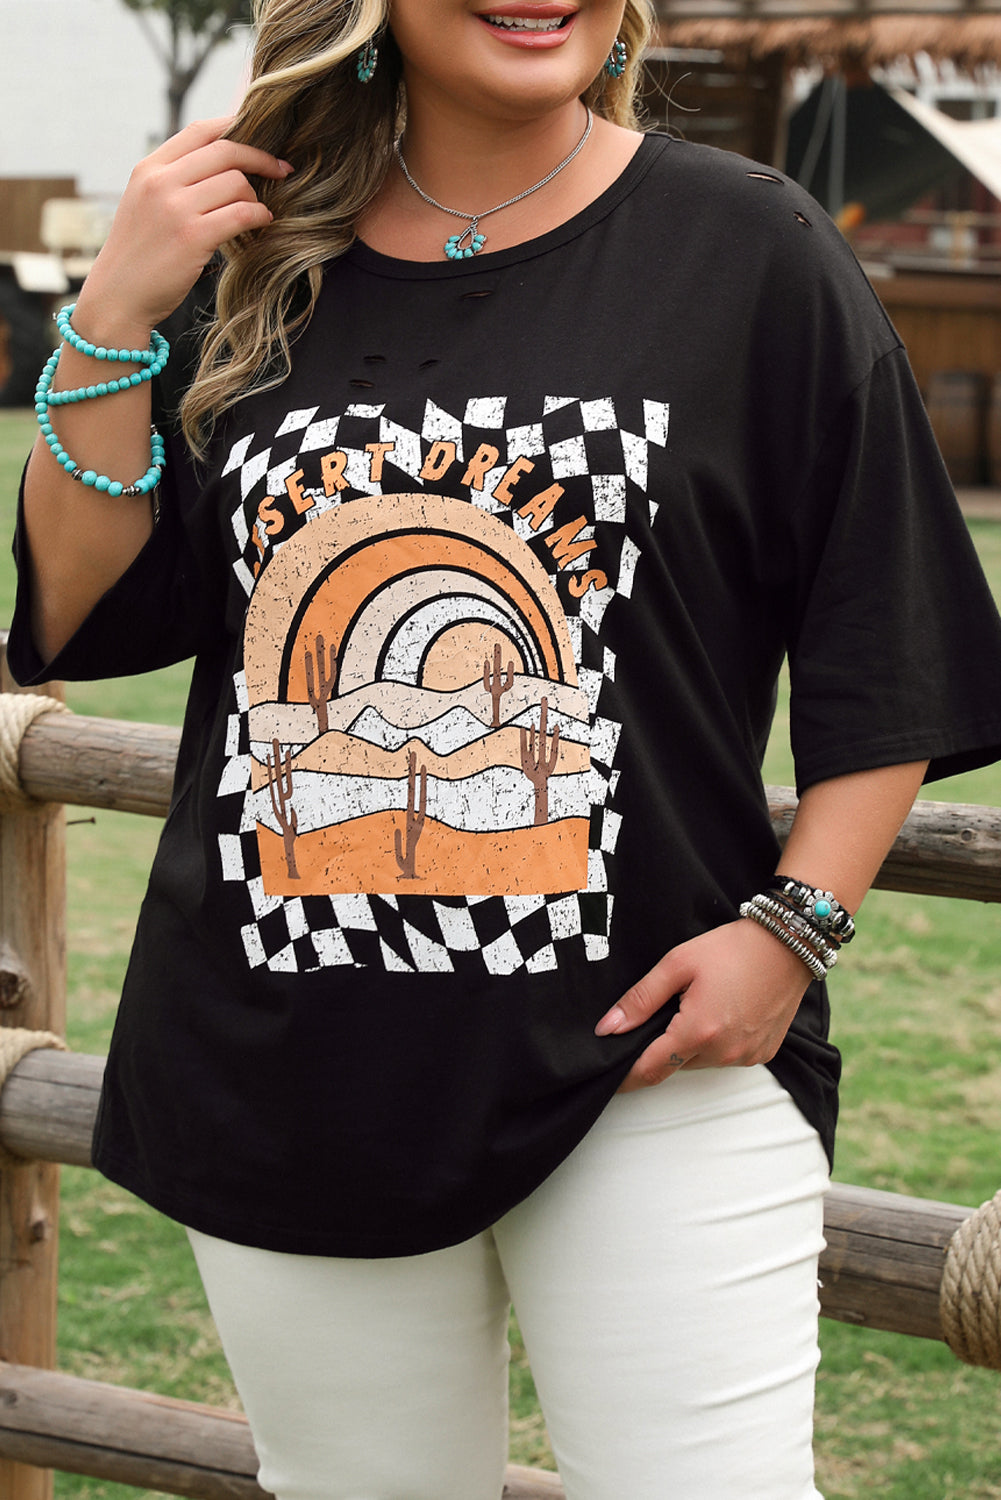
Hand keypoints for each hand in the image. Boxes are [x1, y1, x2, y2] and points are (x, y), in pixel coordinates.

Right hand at [76, 117, 293, 335]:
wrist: (117, 297)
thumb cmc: (138, 256)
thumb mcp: (144, 204)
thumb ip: (173, 181)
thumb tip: (221, 165)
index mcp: (149, 168)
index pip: (200, 131)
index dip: (236, 127)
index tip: (261, 140)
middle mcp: (160, 181)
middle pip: (225, 151)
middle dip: (260, 159)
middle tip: (281, 171)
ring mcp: (176, 208)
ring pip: (236, 182)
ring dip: (256, 197)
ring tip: (257, 212)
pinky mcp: (193, 237)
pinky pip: (241, 213)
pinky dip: (260, 216)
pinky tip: (262, 223)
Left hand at [595, 919, 811, 1090]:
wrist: (788, 944)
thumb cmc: (733, 948)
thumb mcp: (678, 964)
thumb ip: (640, 1000)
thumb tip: (607, 1028)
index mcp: (698, 1032)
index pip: (650, 1070)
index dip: (625, 1076)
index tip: (609, 1076)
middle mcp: (723, 1053)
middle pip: (675, 1064)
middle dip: (662, 1046)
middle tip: (665, 1011)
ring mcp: (746, 1057)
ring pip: (700, 1062)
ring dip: (691, 1043)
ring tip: (699, 1004)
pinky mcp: (763, 1054)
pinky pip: (726, 1057)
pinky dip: (716, 1042)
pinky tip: (722, 1012)